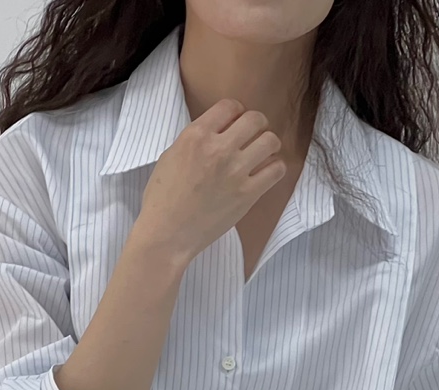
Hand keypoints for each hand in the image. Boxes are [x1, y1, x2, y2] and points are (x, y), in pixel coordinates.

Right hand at [136, 98, 287, 266]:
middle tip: (253, 136)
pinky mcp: (247, 195)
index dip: (236, 113)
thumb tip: (217, 133)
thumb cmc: (163, 198)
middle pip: (255, 119)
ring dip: (268, 145)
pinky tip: (265, 173)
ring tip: (261, 154)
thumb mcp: (172, 155)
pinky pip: (276, 170)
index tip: (235, 123)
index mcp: (196, 135)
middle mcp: (218, 149)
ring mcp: (235, 172)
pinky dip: (274, 168)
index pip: (230, 106)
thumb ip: (196, 140)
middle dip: (256, 124)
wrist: (167, 234)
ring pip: (270, 141)